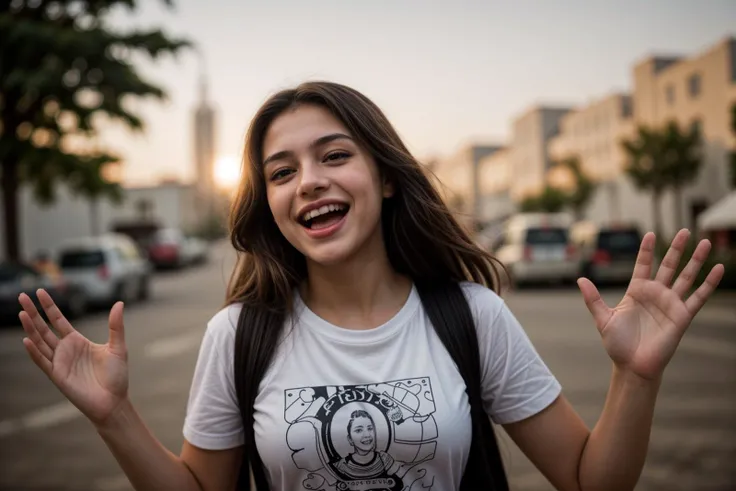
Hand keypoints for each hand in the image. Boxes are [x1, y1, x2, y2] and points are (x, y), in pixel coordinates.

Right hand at [19, 289, 128, 425]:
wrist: (113, 401)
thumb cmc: (116, 376)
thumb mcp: (118, 347)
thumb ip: (116, 326)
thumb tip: (119, 303)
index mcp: (77, 341)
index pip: (58, 320)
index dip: (49, 306)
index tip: (40, 291)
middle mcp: (65, 350)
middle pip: (44, 327)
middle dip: (33, 312)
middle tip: (22, 296)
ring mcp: (60, 362)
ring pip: (40, 341)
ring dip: (31, 328)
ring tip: (22, 312)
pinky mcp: (58, 375)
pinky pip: (43, 361)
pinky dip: (34, 351)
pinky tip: (27, 339)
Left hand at [577, 229, 724, 380]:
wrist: (633, 366)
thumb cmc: (618, 344)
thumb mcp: (603, 318)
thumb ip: (593, 299)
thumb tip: (580, 279)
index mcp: (636, 291)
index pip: (644, 265)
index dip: (646, 250)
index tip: (649, 234)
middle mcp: (655, 294)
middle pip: (668, 265)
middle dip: (676, 248)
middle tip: (684, 230)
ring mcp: (670, 303)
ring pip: (686, 276)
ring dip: (696, 260)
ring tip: (706, 241)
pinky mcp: (682, 316)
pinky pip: (699, 297)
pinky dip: (709, 283)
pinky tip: (718, 269)